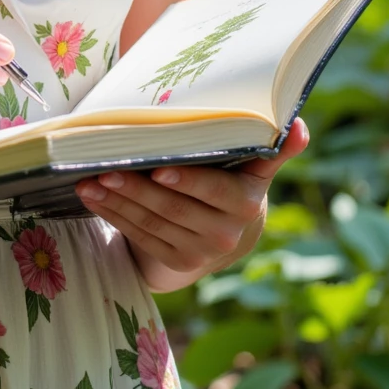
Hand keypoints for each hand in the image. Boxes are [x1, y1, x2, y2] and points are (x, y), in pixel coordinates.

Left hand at [75, 117, 310, 291]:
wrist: (229, 235)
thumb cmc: (234, 183)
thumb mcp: (255, 167)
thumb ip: (273, 148)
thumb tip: (299, 124)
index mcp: (246, 201)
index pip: (214, 191)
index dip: (187, 182)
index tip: (159, 170)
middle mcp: (227, 233)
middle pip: (174, 208)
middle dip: (136, 188)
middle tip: (105, 168)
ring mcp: (200, 253)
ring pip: (152, 223)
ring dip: (117, 201)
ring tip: (89, 180)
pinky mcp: (177, 264)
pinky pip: (140, 236)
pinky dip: (114, 215)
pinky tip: (93, 197)